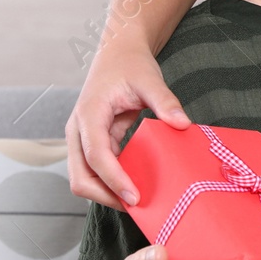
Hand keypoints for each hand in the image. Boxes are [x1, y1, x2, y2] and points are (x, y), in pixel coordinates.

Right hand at [66, 39, 191, 208]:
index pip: (96, 155)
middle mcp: (78, 130)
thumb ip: (165, 101)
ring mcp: (82, 138)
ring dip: (108, 192)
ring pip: (85, 178)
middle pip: (80, 177)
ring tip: (140, 202)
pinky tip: (137, 186)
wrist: (118, 52)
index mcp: (89, 114)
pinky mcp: (92, 143)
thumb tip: (183, 123)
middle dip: (105, 195)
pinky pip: (98, 170)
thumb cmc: (131, 64)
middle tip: (138, 207)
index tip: (135, 197)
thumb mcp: (150, 79)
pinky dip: (113, 182)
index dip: (114, 179)